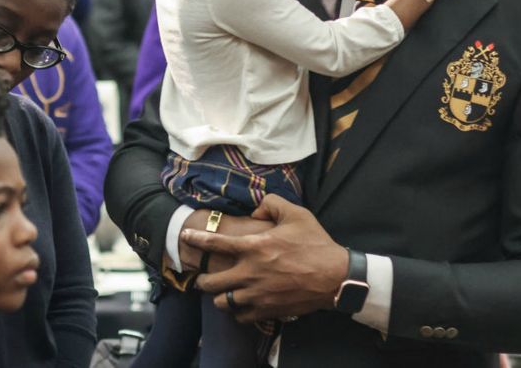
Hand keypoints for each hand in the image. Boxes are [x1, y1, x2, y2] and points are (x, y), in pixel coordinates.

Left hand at [182, 194, 348, 322]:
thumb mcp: (296, 213)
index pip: (215, 244)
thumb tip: (255, 208)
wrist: (335, 277)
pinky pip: (241, 317)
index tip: (185, 238)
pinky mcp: (268, 310)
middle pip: (211, 282)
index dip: (196, 240)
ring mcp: (258, 294)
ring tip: (221, 293)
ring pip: (222, 303)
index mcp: (254, 247)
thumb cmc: (315, 243)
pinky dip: (237, 313)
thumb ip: (271, 203)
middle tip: (203, 277)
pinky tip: (240, 307)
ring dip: (219, 298)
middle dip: (202, 280)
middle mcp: (250, 272)